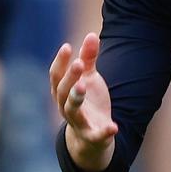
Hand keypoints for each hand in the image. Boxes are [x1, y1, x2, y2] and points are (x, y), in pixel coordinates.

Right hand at [49, 33, 117, 170]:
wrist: (93, 136)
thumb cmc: (89, 102)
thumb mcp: (89, 79)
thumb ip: (89, 59)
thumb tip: (92, 35)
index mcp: (63, 92)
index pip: (56, 76)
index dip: (60, 62)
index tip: (67, 47)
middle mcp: (66, 107)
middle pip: (63, 91)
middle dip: (70, 77)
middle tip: (79, 63)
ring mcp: (78, 122)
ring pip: (72, 110)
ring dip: (76, 97)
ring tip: (83, 86)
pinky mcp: (92, 136)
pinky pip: (96, 136)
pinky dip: (104, 132)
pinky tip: (114, 127)